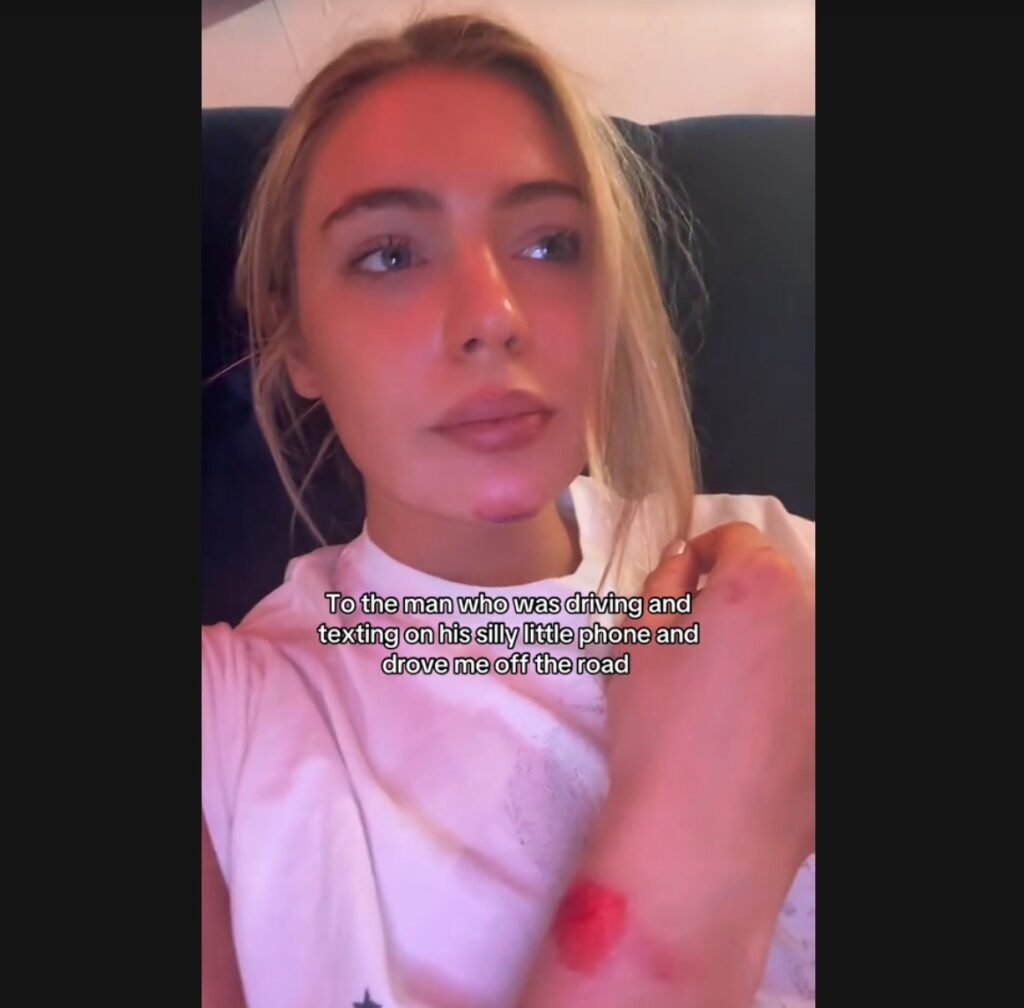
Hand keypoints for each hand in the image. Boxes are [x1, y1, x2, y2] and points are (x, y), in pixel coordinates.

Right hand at [606, 522, 814, 876]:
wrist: (702, 834)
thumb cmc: (660, 725)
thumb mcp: (637, 637)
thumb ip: (661, 581)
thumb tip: (683, 563)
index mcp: (760, 585)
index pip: (736, 536)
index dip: (700, 552)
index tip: (677, 583)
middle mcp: (812, 622)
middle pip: (771, 586)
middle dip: (732, 599)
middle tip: (686, 642)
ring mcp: (828, 676)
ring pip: (791, 638)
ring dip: (759, 644)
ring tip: (715, 694)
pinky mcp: (830, 726)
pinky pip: (802, 691)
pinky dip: (780, 695)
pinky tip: (745, 734)